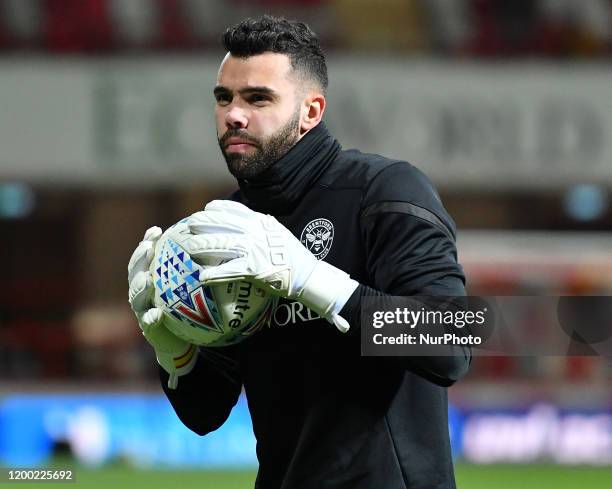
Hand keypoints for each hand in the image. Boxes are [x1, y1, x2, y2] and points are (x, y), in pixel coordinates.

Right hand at [128, 226, 196, 387]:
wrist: (183, 339)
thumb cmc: (189, 305)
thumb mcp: (193, 284)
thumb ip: (195, 266)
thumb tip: (213, 240)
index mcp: (150, 276)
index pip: (145, 256)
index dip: (147, 242)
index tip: (157, 231)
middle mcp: (142, 292)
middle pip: (135, 272)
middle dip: (140, 259)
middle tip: (149, 249)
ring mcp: (142, 309)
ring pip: (136, 296)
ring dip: (140, 287)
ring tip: (148, 280)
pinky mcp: (149, 329)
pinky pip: (148, 323)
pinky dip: (151, 318)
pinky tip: (157, 314)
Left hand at [177, 200, 358, 332]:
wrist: (307, 273)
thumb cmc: (290, 255)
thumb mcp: (275, 231)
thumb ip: (258, 225)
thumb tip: (239, 222)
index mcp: (260, 220)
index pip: (231, 208)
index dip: (214, 209)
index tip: (204, 211)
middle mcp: (255, 231)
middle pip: (220, 223)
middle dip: (200, 224)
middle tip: (187, 228)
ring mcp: (254, 249)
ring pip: (220, 244)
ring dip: (200, 247)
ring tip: (188, 250)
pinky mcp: (254, 269)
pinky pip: (228, 270)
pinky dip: (213, 274)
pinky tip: (202, 276)